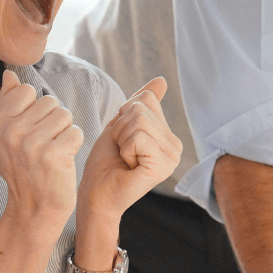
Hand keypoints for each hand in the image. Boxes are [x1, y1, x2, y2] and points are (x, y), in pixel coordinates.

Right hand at [0, 70, 81, 221]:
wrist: (33, 208)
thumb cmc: (22, 170)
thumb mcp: (4, 138)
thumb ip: (7, 103)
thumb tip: (9, 75)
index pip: (26, 91)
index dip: (36, 109)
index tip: (30, 131)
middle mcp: (10, 132)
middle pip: (49, 101)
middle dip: (53, 121)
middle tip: (43, 145)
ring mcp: (31, 143)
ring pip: (64, 115)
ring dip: (65, 132)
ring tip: (53, 151)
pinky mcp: (53, 154)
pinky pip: (76, 132)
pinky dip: (74, 145)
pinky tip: (62, 160)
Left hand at [80, 77, 181, 218]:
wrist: (96, 192)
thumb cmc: (105, 162)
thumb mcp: (122, 125)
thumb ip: (142, 104)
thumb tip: (162, 80)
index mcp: (168, 136)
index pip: (146, 99)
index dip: (123, 115)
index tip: (123, 139)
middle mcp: (176, 147)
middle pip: (141, 108)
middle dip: (121, 127)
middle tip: (121, 150)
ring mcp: (172, 158)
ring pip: (139, 121)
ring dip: (121, 138)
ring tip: (124, 157)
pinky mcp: (162, 167)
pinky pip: (138, 137)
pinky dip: (125, 148)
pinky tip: (128, 165)